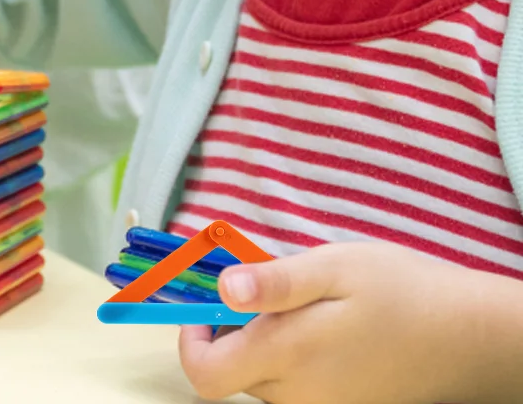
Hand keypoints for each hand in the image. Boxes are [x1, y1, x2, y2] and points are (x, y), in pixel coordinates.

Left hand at [180, 241, 521, 403]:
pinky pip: (296, 389)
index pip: (205, 375)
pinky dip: (293, 360)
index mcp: (287, 356)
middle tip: (262, 291)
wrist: (467, 337)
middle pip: (233, 376)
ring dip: (264, 345)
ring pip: (263, 383)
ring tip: (302, 307)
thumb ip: (273, 282)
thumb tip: (222, 287)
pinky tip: (324, 329)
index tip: (206, 305)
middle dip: (232, 334)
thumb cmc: (398, 291)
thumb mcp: (332, 268)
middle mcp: (298, 395)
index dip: (192, 339)